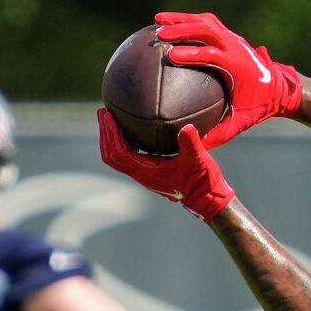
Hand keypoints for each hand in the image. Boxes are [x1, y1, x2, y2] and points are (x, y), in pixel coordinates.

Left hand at [97, 112, 236, 221]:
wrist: (207, 198)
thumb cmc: (202, 181)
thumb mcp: (199, 161)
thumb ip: (191, 144)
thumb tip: (187, 127)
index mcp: (147, 172)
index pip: (119, 152)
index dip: (111, 133)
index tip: (107, 114)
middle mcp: (141, 174)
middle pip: (111, 155)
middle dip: (105, 133)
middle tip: (103, 112)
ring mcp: (144, 174)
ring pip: (117, 157)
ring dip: (110, 138)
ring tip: (110, 119)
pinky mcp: (149, 171)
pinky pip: (127, 156)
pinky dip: (122, 142)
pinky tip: (129, 129)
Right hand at [153, 11, 301, 147]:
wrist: (280, 88)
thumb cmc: (258, 107)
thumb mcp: (241, 123)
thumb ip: (219, 134)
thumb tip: (195, 143)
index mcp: (239, 67)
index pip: (213, 55)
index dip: (192, 54)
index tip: (171, 56)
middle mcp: (237, 48)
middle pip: (208, 31)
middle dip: (183, 30)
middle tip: (160, 35)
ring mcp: (234, 39)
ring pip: (206, 22)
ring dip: (182, 19)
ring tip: (157, 20)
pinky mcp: (231, 35)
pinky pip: (208, 22)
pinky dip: (189, 20)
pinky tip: (170, 22)